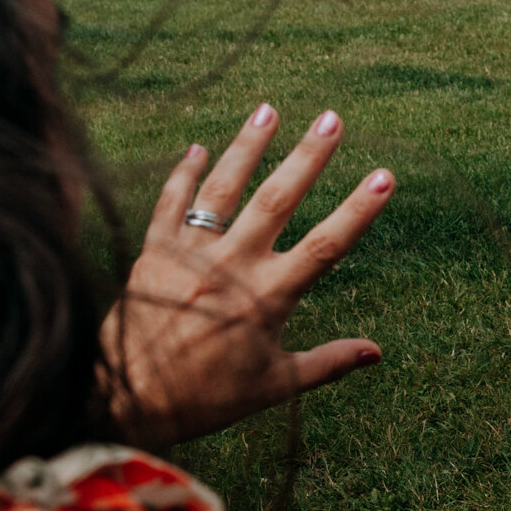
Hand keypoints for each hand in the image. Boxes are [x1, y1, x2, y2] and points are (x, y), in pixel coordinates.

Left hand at [100, 103, 393, 446]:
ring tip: (268, 110)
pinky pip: (170, 205)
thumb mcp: (274, 386)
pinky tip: (197, 148)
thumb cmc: (204, 398)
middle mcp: (231, 267)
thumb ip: (326, 363)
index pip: (325, 245)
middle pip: (278, 200)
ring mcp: (189, 255)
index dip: (357, 209)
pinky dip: (183, 175)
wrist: (126, 400)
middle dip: (308, 156)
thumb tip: (376, 352)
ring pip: (223, 189)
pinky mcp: (152, 253)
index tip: (383, 176)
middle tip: (331, 118)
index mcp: (267, 298)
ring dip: (247, 147)